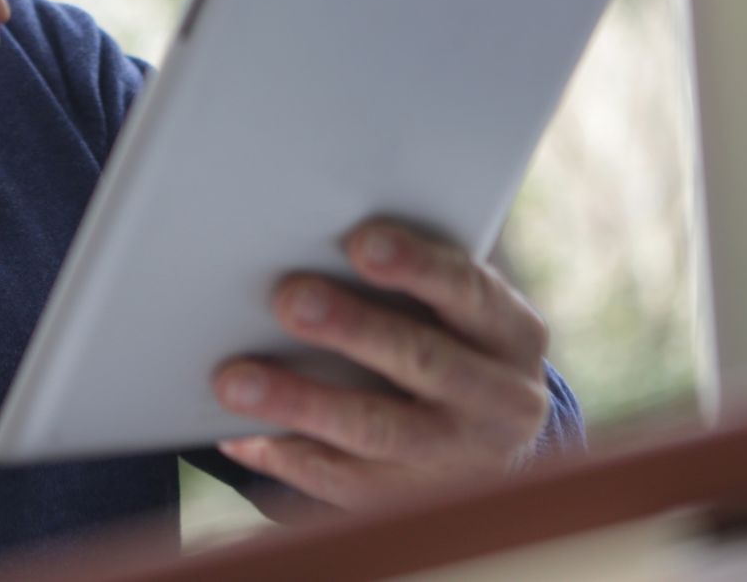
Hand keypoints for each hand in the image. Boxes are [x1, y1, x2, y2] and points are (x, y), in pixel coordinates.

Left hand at [212, 220, 552, 508]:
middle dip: (352, 329)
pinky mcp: (416, 502)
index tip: (360, 243)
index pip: (467, 290)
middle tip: (288, 299)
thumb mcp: (460, 311)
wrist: (493, 439)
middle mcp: (501, 399)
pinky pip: (347, 484)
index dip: (416, 266)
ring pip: (378, 430)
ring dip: (301, 402)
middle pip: (423, 360)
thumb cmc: (450, 339)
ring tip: (235, 381)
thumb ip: (413, 281)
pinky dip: (288, 456)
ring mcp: (461, 458)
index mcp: (511, 332)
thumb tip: (316, 245)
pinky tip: (239, 434)